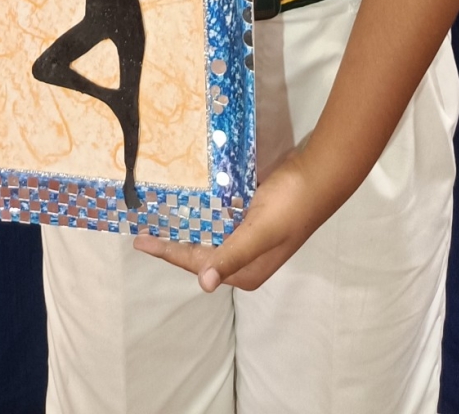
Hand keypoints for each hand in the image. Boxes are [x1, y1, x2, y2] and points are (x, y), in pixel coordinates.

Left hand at [134, 149, 332, 292]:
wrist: (318, 175)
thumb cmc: (290, 204)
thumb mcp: (260, 231)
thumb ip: (232, 255)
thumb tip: (204, 284)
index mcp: (245, 270)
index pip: (197, 263)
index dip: (168, 252)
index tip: (140, 241)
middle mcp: (245, 258)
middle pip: (200, 250)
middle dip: (174, 239)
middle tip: (144, 226)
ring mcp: (249, 237)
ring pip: (209, 233)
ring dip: (187, 223)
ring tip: (159, 212)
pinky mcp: (252, 216)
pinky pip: (220, 217)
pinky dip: (203, 210)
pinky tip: (188, 198)